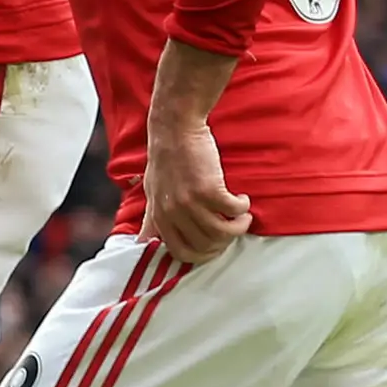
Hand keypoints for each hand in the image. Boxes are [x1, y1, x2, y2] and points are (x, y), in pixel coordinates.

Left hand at [143, 116, 248, 261]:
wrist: (175, 131)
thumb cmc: (166, 161)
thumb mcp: (152, 192)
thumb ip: (151, 218)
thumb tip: (142, 241)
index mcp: (160, 216)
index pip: (182, 252)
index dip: (204, 255)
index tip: (217, 245)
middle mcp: (173, 212)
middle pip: (206, 246)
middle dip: (225, 242)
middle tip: (233, 228)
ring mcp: (191, 201)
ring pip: (223, 232)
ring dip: (239, 226)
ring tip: (242, 215)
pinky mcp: (209, 188)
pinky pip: (234, 210)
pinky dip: (243, 207)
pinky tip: (241, 198)